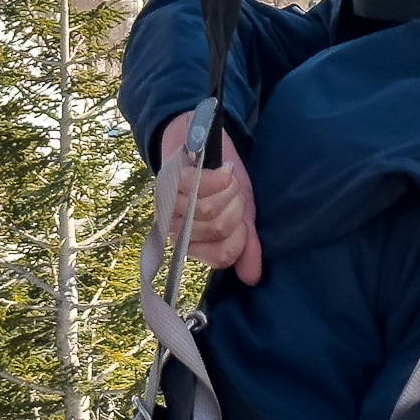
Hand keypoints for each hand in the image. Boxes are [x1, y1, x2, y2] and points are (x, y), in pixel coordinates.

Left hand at [159, 115, 262, 285]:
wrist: (200, 141)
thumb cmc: (221, 182)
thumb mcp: (241, 214)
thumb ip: (245, 244)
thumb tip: (252, 278)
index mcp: (196, 242)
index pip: (222, 256)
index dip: (239, 235)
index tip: (241, 217)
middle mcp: (177, 229)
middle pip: (218, 230)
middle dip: (236, 205)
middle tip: (233, 191)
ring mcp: (170, 206)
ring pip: (207, 210)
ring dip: (227, 188)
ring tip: (226, 178)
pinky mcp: (168, 182)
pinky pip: (197, 186)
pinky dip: (217, 176)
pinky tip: (222, 169)